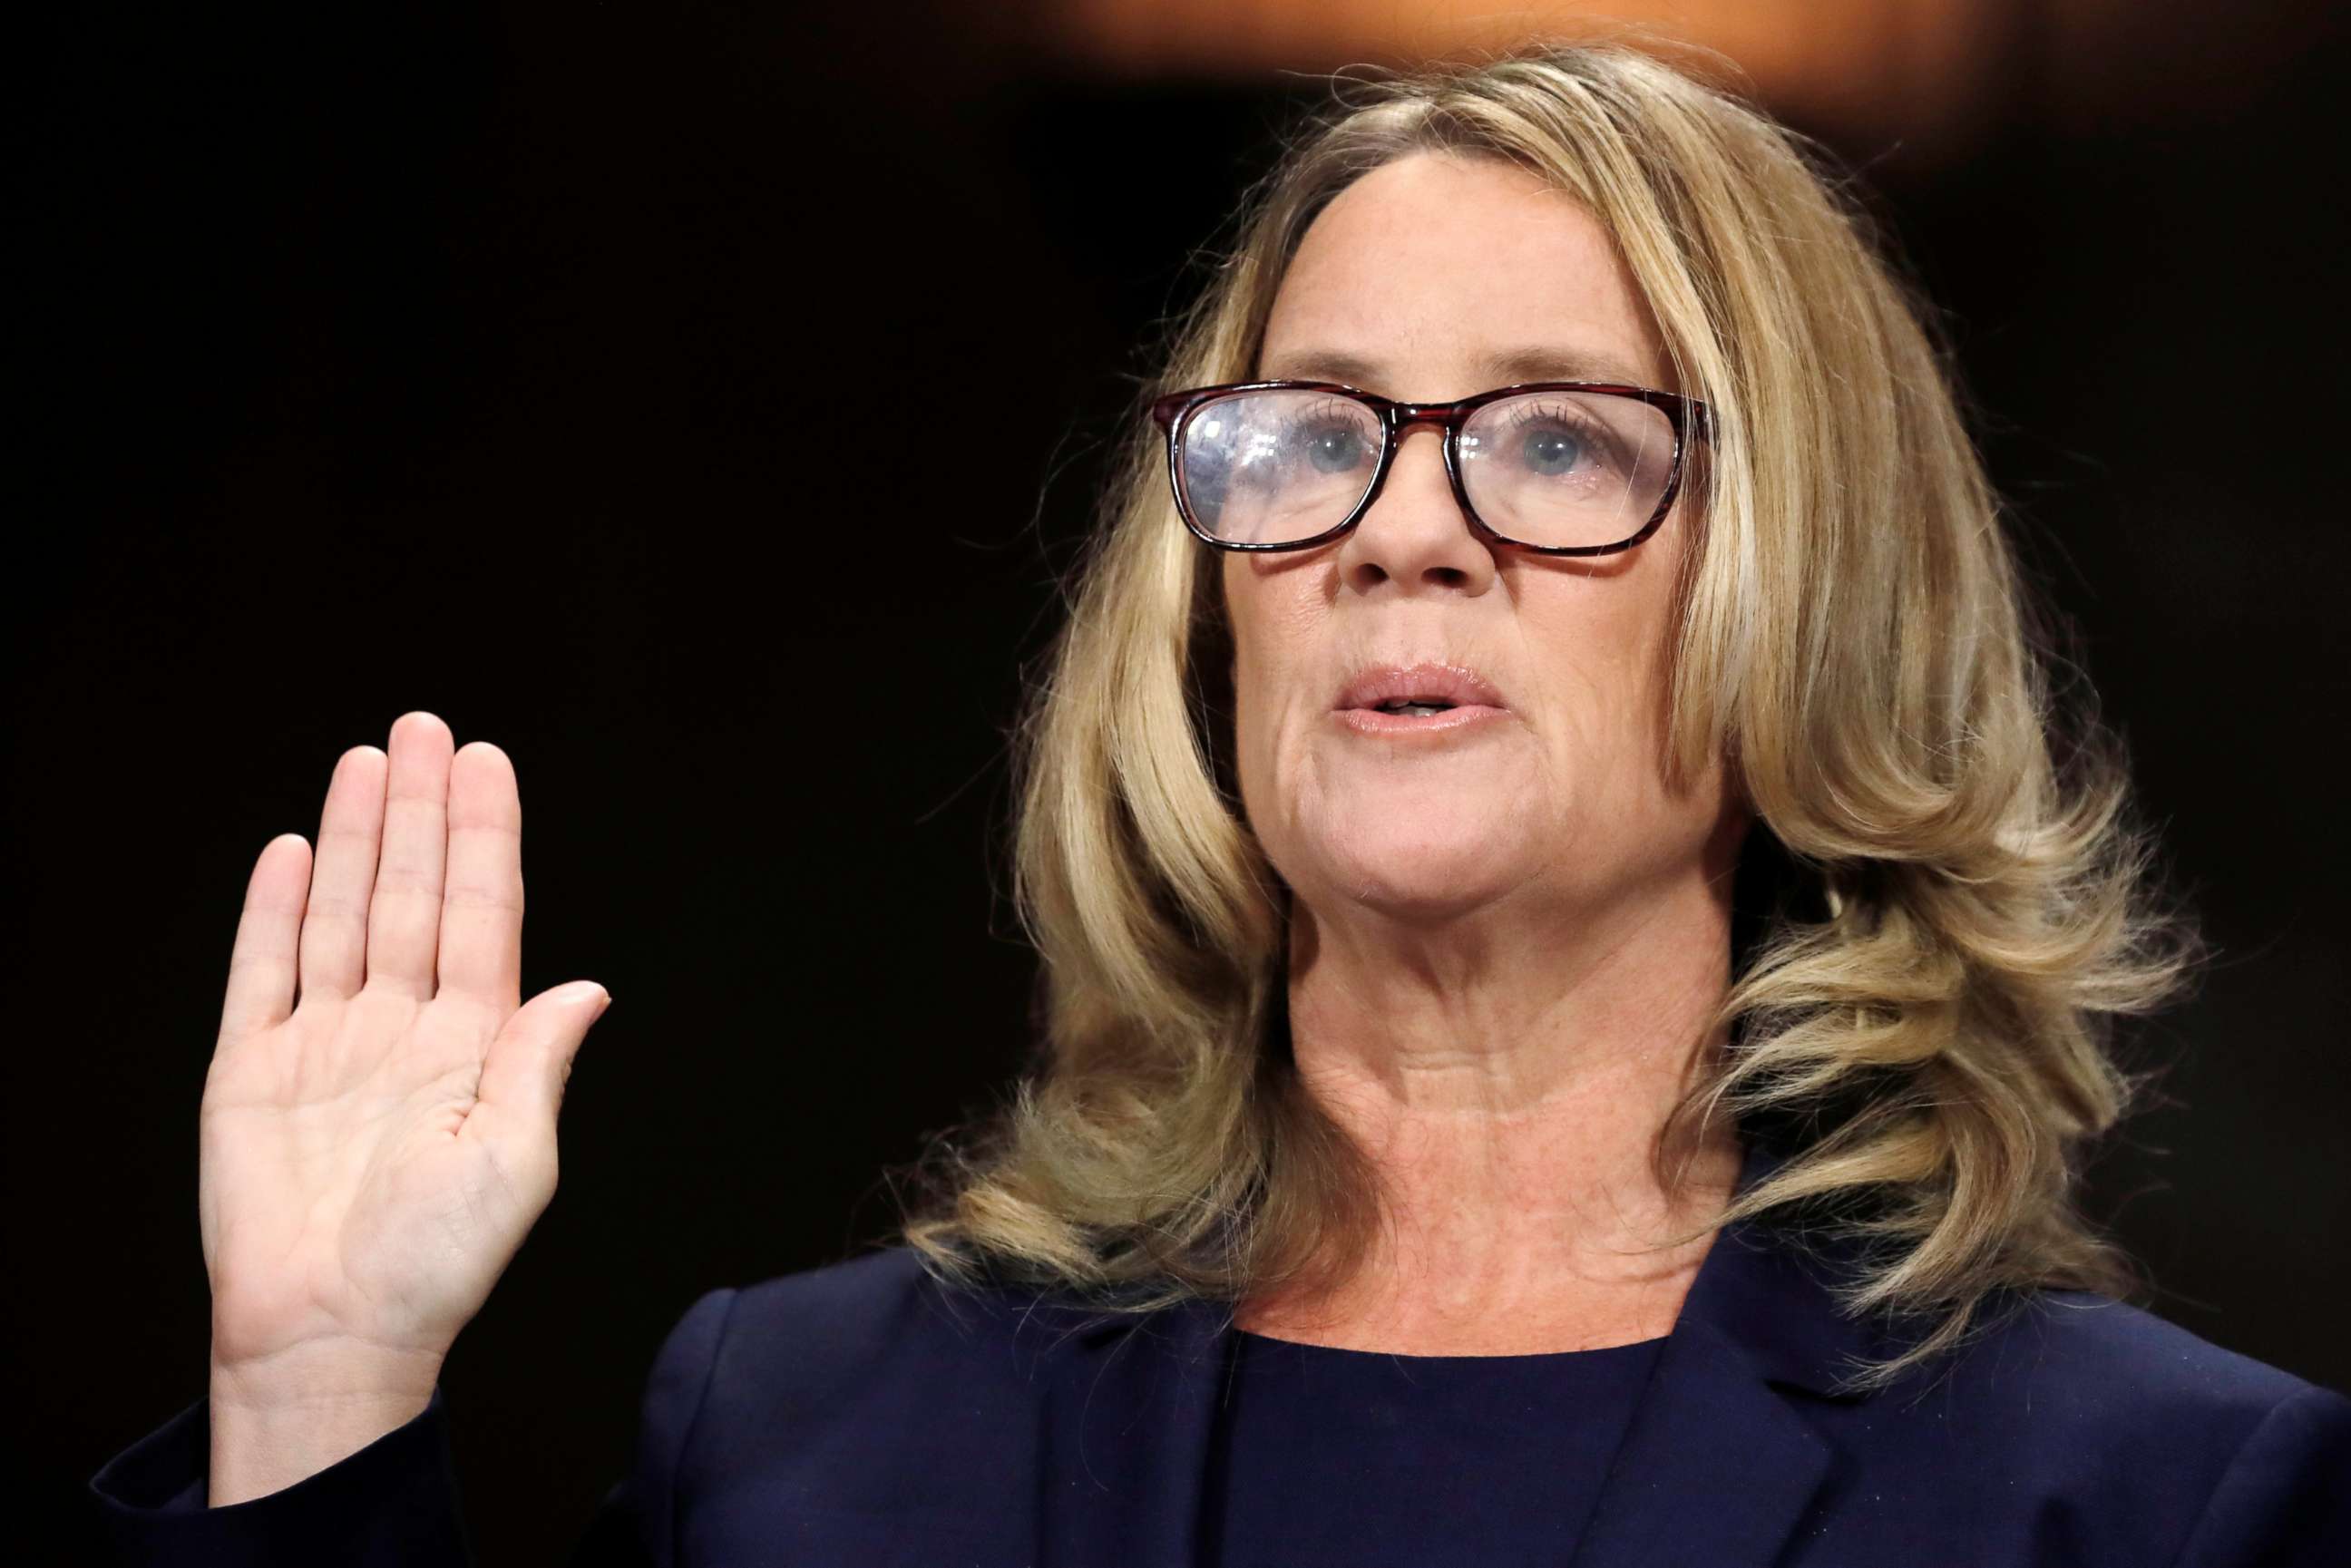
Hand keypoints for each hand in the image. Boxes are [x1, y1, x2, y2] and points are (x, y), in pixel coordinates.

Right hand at [199, 711, 611, 1399]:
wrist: (329, 1334)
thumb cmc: (433, 1267)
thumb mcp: (514, 1162)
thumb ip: (538, 1064)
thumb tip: (588, 986)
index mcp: (474, 1045)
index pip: (482, 914)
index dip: (484, 837)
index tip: (487, 763)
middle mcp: (403, 1030)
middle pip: (411, 894)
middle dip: (419, 811)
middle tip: (423, 728)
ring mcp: (326, 1045)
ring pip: (341, 915)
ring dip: (352, 838)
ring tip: (366, 763)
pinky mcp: (252, 1072)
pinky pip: (262, 973)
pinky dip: (274, 911)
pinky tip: (290, 851)